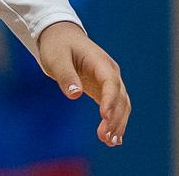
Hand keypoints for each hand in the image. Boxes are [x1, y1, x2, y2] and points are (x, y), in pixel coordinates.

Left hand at [37, 20, 129, 147]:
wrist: (60, 36)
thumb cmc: (57, 45)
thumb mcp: (56, 58)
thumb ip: (66, 75)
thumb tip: (75, 94)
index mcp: (100, 61)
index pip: (111, 82)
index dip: (110, 100)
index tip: (105, 117)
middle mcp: (110, 71)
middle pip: (120, 97)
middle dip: (115, 118)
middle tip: (105, 138)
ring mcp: (109, 80)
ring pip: (122, 104)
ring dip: (118, 123)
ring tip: (110, 142)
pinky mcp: (103, 89)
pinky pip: (114, 107)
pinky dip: (116, 121)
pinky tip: (114, 139)